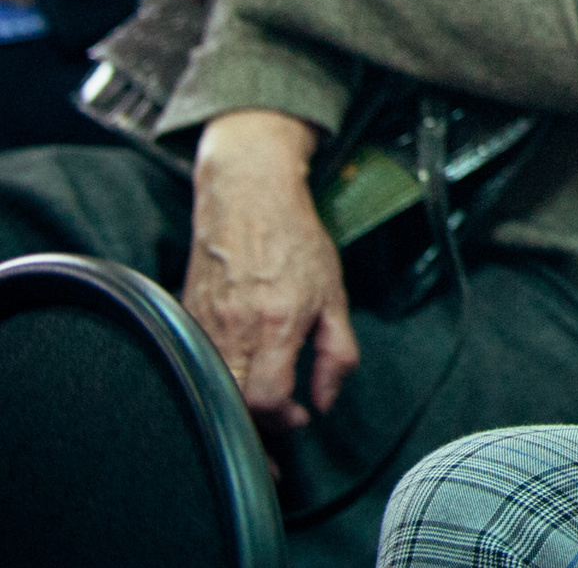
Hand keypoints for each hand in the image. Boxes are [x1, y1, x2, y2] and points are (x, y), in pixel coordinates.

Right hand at [185, 110, 357, 431]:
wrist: (248, 197)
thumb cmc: (295, 240)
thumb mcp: (334, 295)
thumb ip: (337, 352)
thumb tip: (325, 402)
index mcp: (276, 322)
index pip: (268, 399)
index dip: (285, 420)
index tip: (300, 417)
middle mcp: (235, 328)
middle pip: (234, 403)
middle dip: (257, 429)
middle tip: (277, 434)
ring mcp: (205, 323)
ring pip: (212, 388)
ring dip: (235, 410)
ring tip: (257, 421)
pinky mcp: (186, 317)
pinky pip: (196, 365)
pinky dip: (215, 384)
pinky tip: (234, 388)